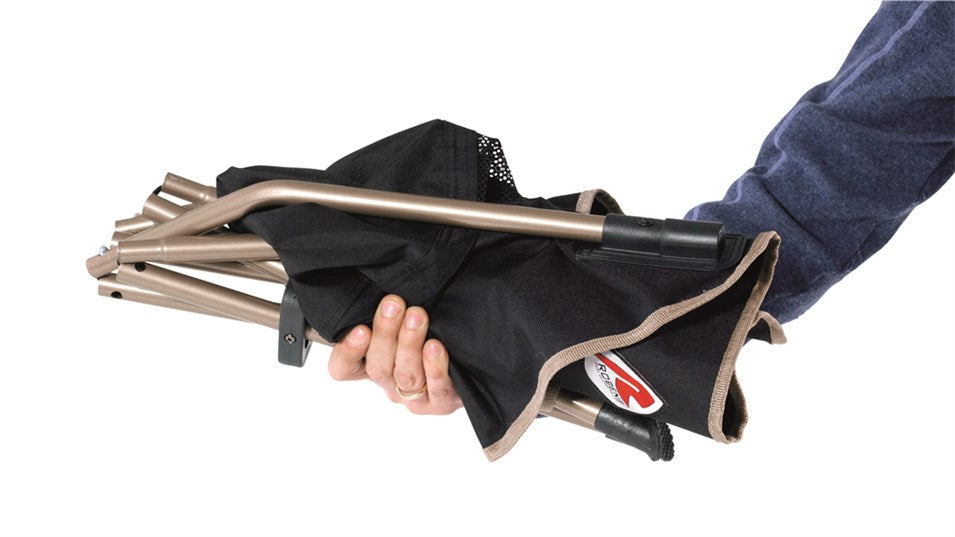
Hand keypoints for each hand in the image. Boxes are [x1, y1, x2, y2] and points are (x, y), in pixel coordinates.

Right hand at [327, 294, 462, 414]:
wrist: (467, 358)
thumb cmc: (427, 327)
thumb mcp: (401, 318)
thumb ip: (386, 309)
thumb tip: (380, 286)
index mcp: (370, 366)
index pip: (343, 368)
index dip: (348, 352)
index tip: (360, 328)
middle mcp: (389, 384)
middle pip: (378, 368)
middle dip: (385, 334)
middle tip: (393, 304)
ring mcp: (414, 397)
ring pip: (406, 376)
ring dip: (409, 344)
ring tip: (417, 316)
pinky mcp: (441, 402)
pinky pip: (437, 388)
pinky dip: (435, 367)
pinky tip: (435, 346)